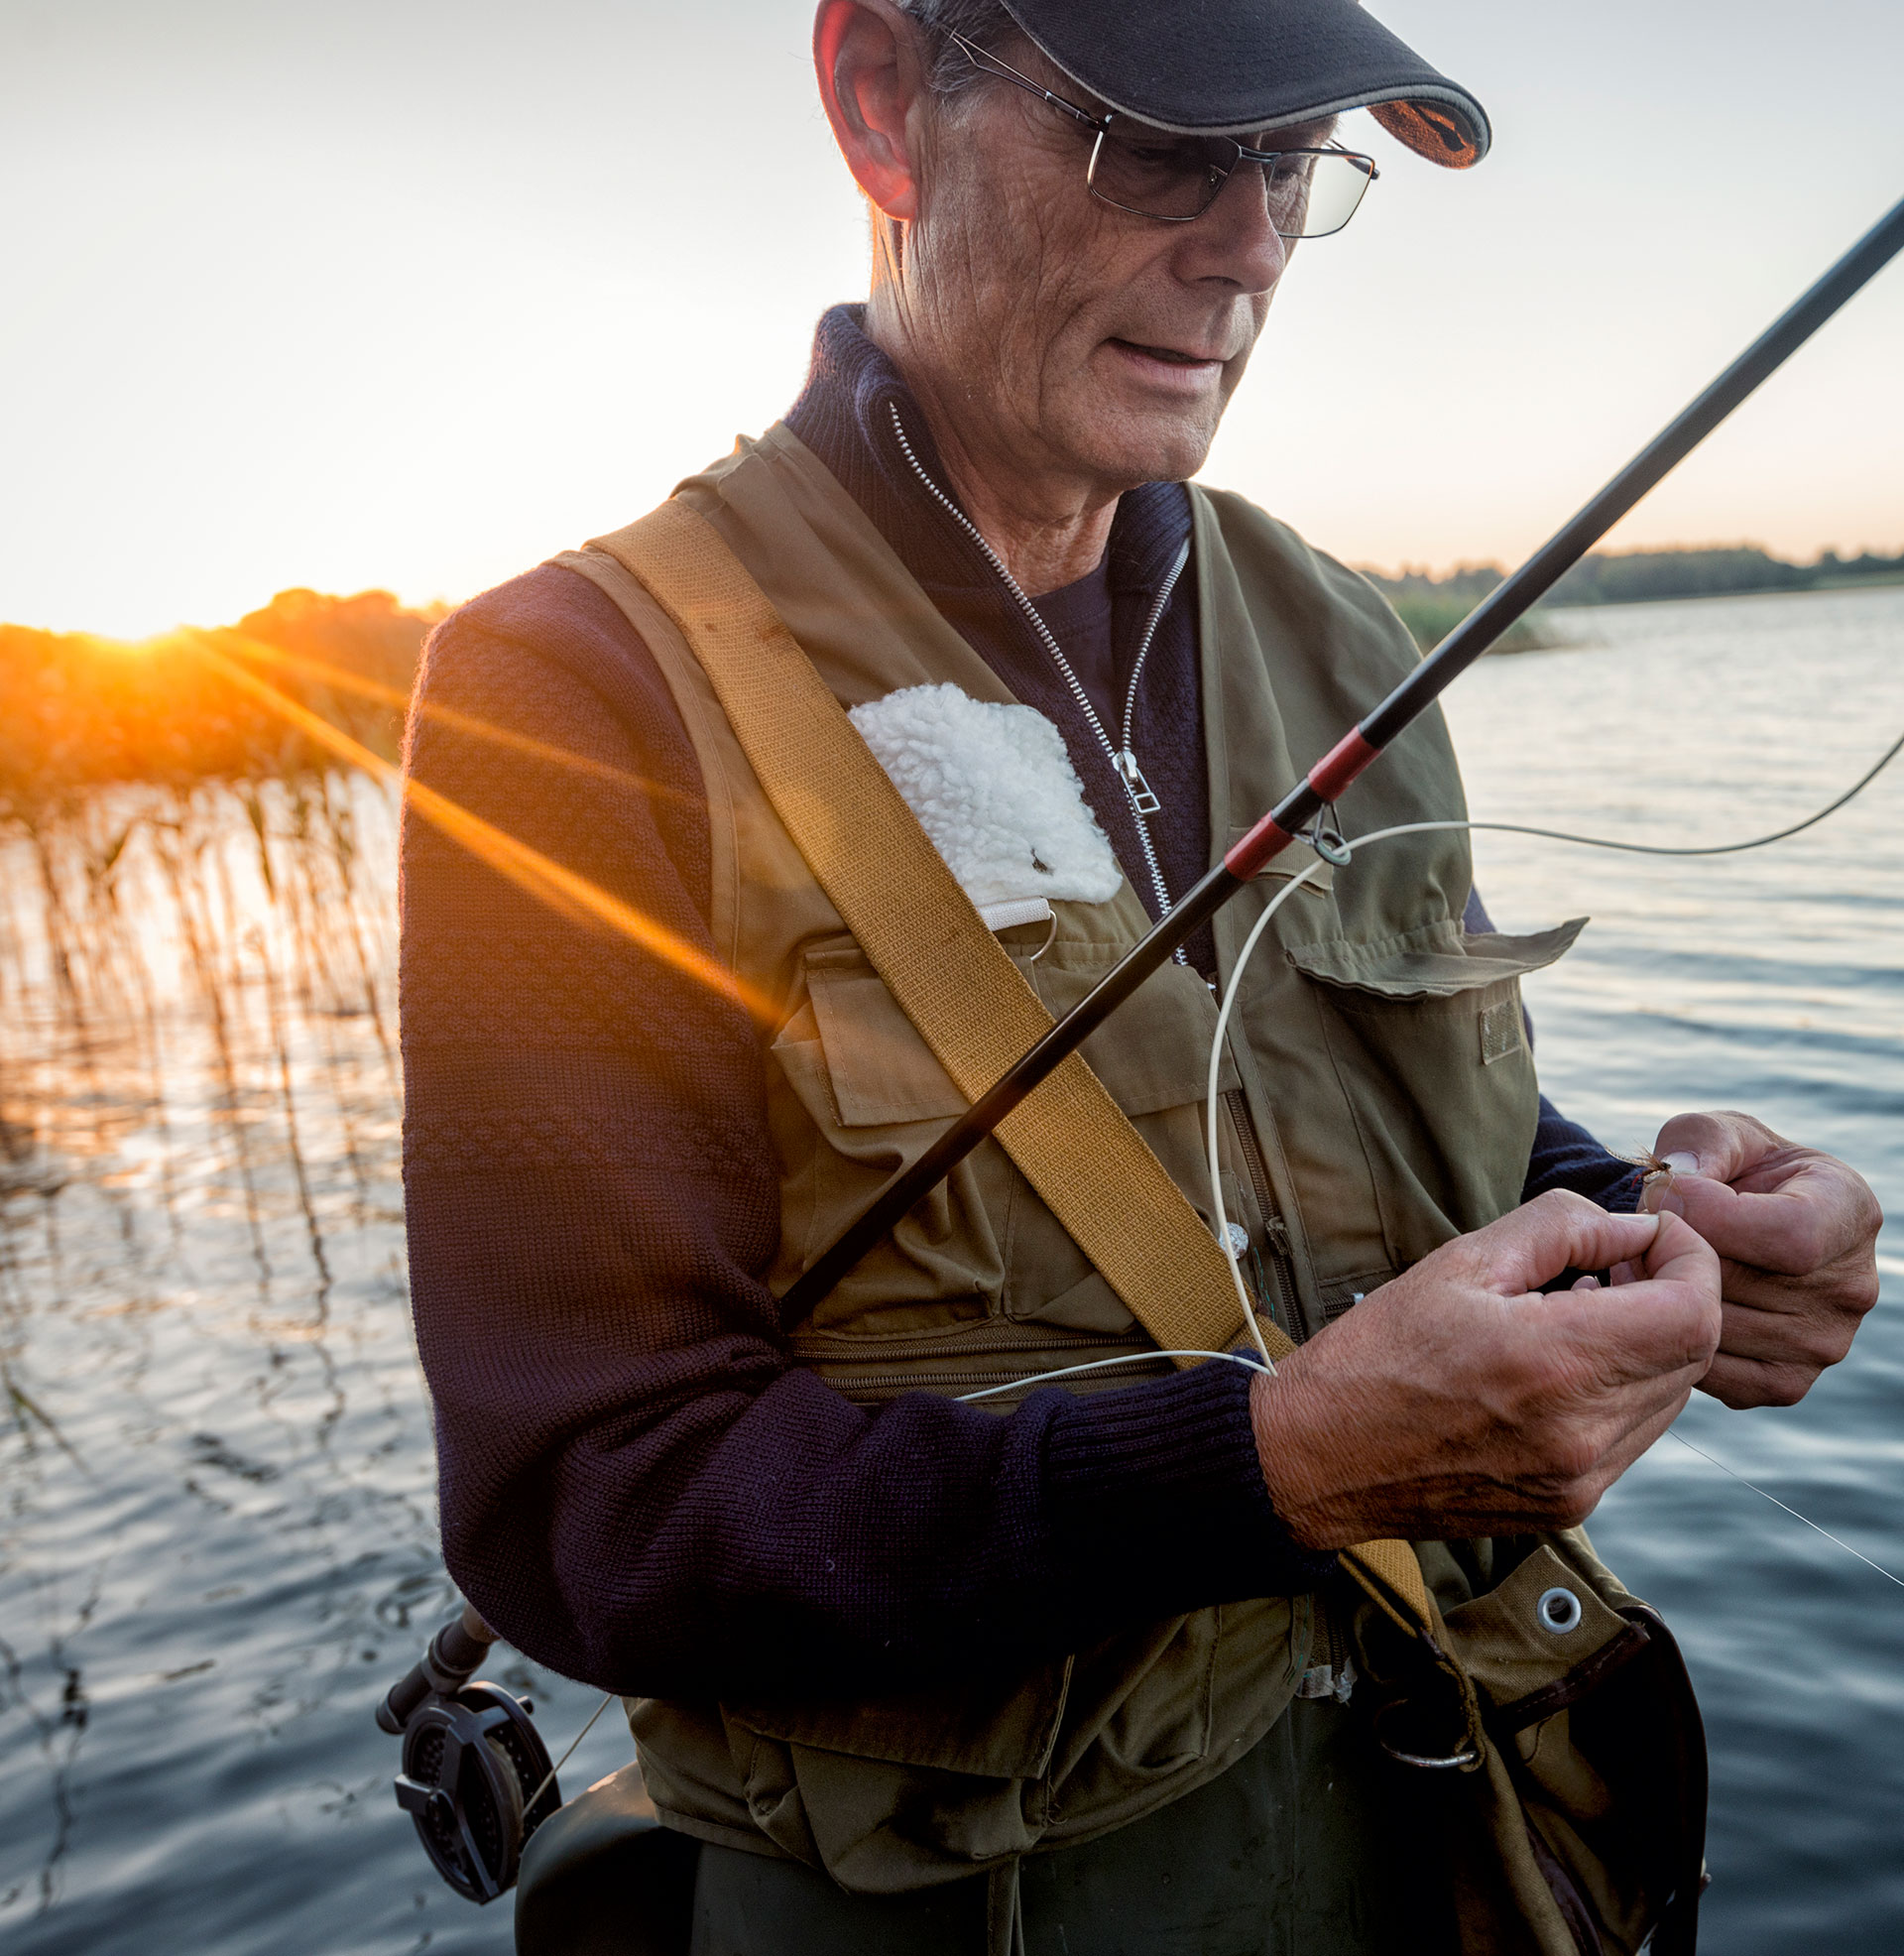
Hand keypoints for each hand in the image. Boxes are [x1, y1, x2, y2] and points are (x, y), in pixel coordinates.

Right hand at [1249, 1191, 1720, 1550]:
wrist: (1317, 1457)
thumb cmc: (1375, 1354)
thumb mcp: (1459, 1263)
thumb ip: (1560, 1228)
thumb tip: (1632, 1227)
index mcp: (1554, 1364)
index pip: (1695, 1313)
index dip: (1694, 1261)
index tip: (1654, 1235)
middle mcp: (1583, 1434)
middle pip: (1694, 1355)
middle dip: (1673, 1294)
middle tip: (1617, 1262)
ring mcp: (1581, 1481)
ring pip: (1671, 1398)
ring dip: (1650, 1344)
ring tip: (1584, 1309)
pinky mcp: (1569, 1507)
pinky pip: (1634, 1437)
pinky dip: (1622, 1390)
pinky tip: (1563, 1363)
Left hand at [1640, 1111, 1881, 1409]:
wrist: (1727, 1223)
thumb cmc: (1725, 1169)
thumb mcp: (1717, 1133)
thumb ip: (1701, 1143)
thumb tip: (1680, 1185)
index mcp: (1850, 1212)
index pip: (1792, 1235)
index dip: (1713, 1213)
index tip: (1669, 1192)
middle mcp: (1853, 1287)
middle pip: (1747, 1285)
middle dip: (1674, 1253)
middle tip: (1633, 1233)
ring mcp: (1825, 1344)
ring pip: (1723, 1331)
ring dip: (1663, 1299)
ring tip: (1640, 1263)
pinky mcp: (1786, 1382)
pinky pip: (1718, 1373)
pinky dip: (1673, 1341)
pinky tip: (1658, 1303)